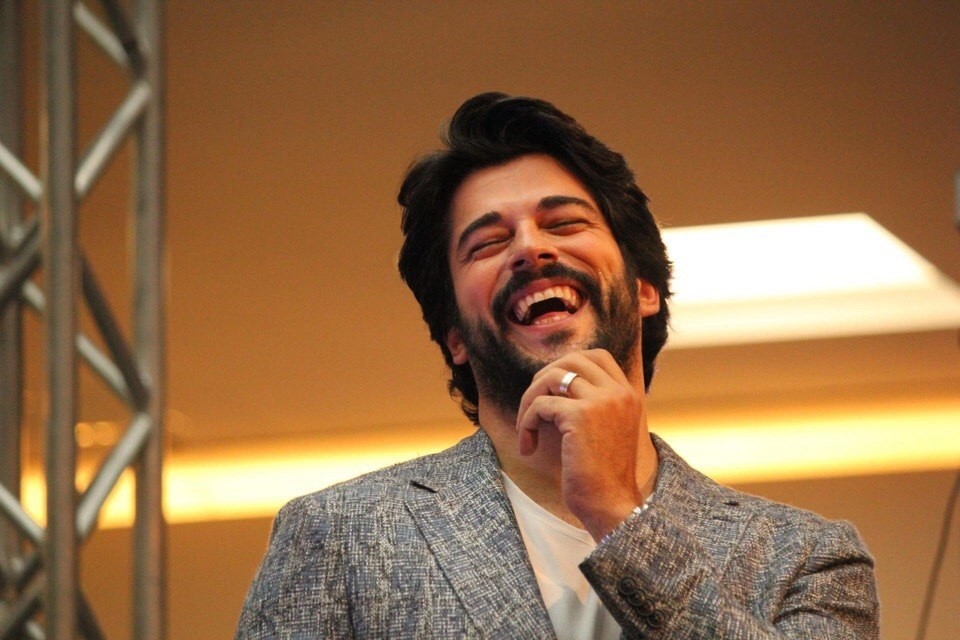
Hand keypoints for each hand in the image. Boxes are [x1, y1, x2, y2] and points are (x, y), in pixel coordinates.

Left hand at [515, 349, 649, 540]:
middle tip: (533, 406)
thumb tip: (556, 382)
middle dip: (544, 378)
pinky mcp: (579, 416)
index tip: (552, 390)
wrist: (611, 505)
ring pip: (551, 378)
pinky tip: (528, 446)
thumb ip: (594, 404)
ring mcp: (601, 401)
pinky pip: (540, 404)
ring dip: (530, 400)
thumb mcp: (608, 430)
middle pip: (571, 359)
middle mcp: (618, 392)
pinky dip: (526, 422)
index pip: (597, 356)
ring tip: (525, 428)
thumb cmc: (603, 476)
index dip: (568, 365)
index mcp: (629, 394)